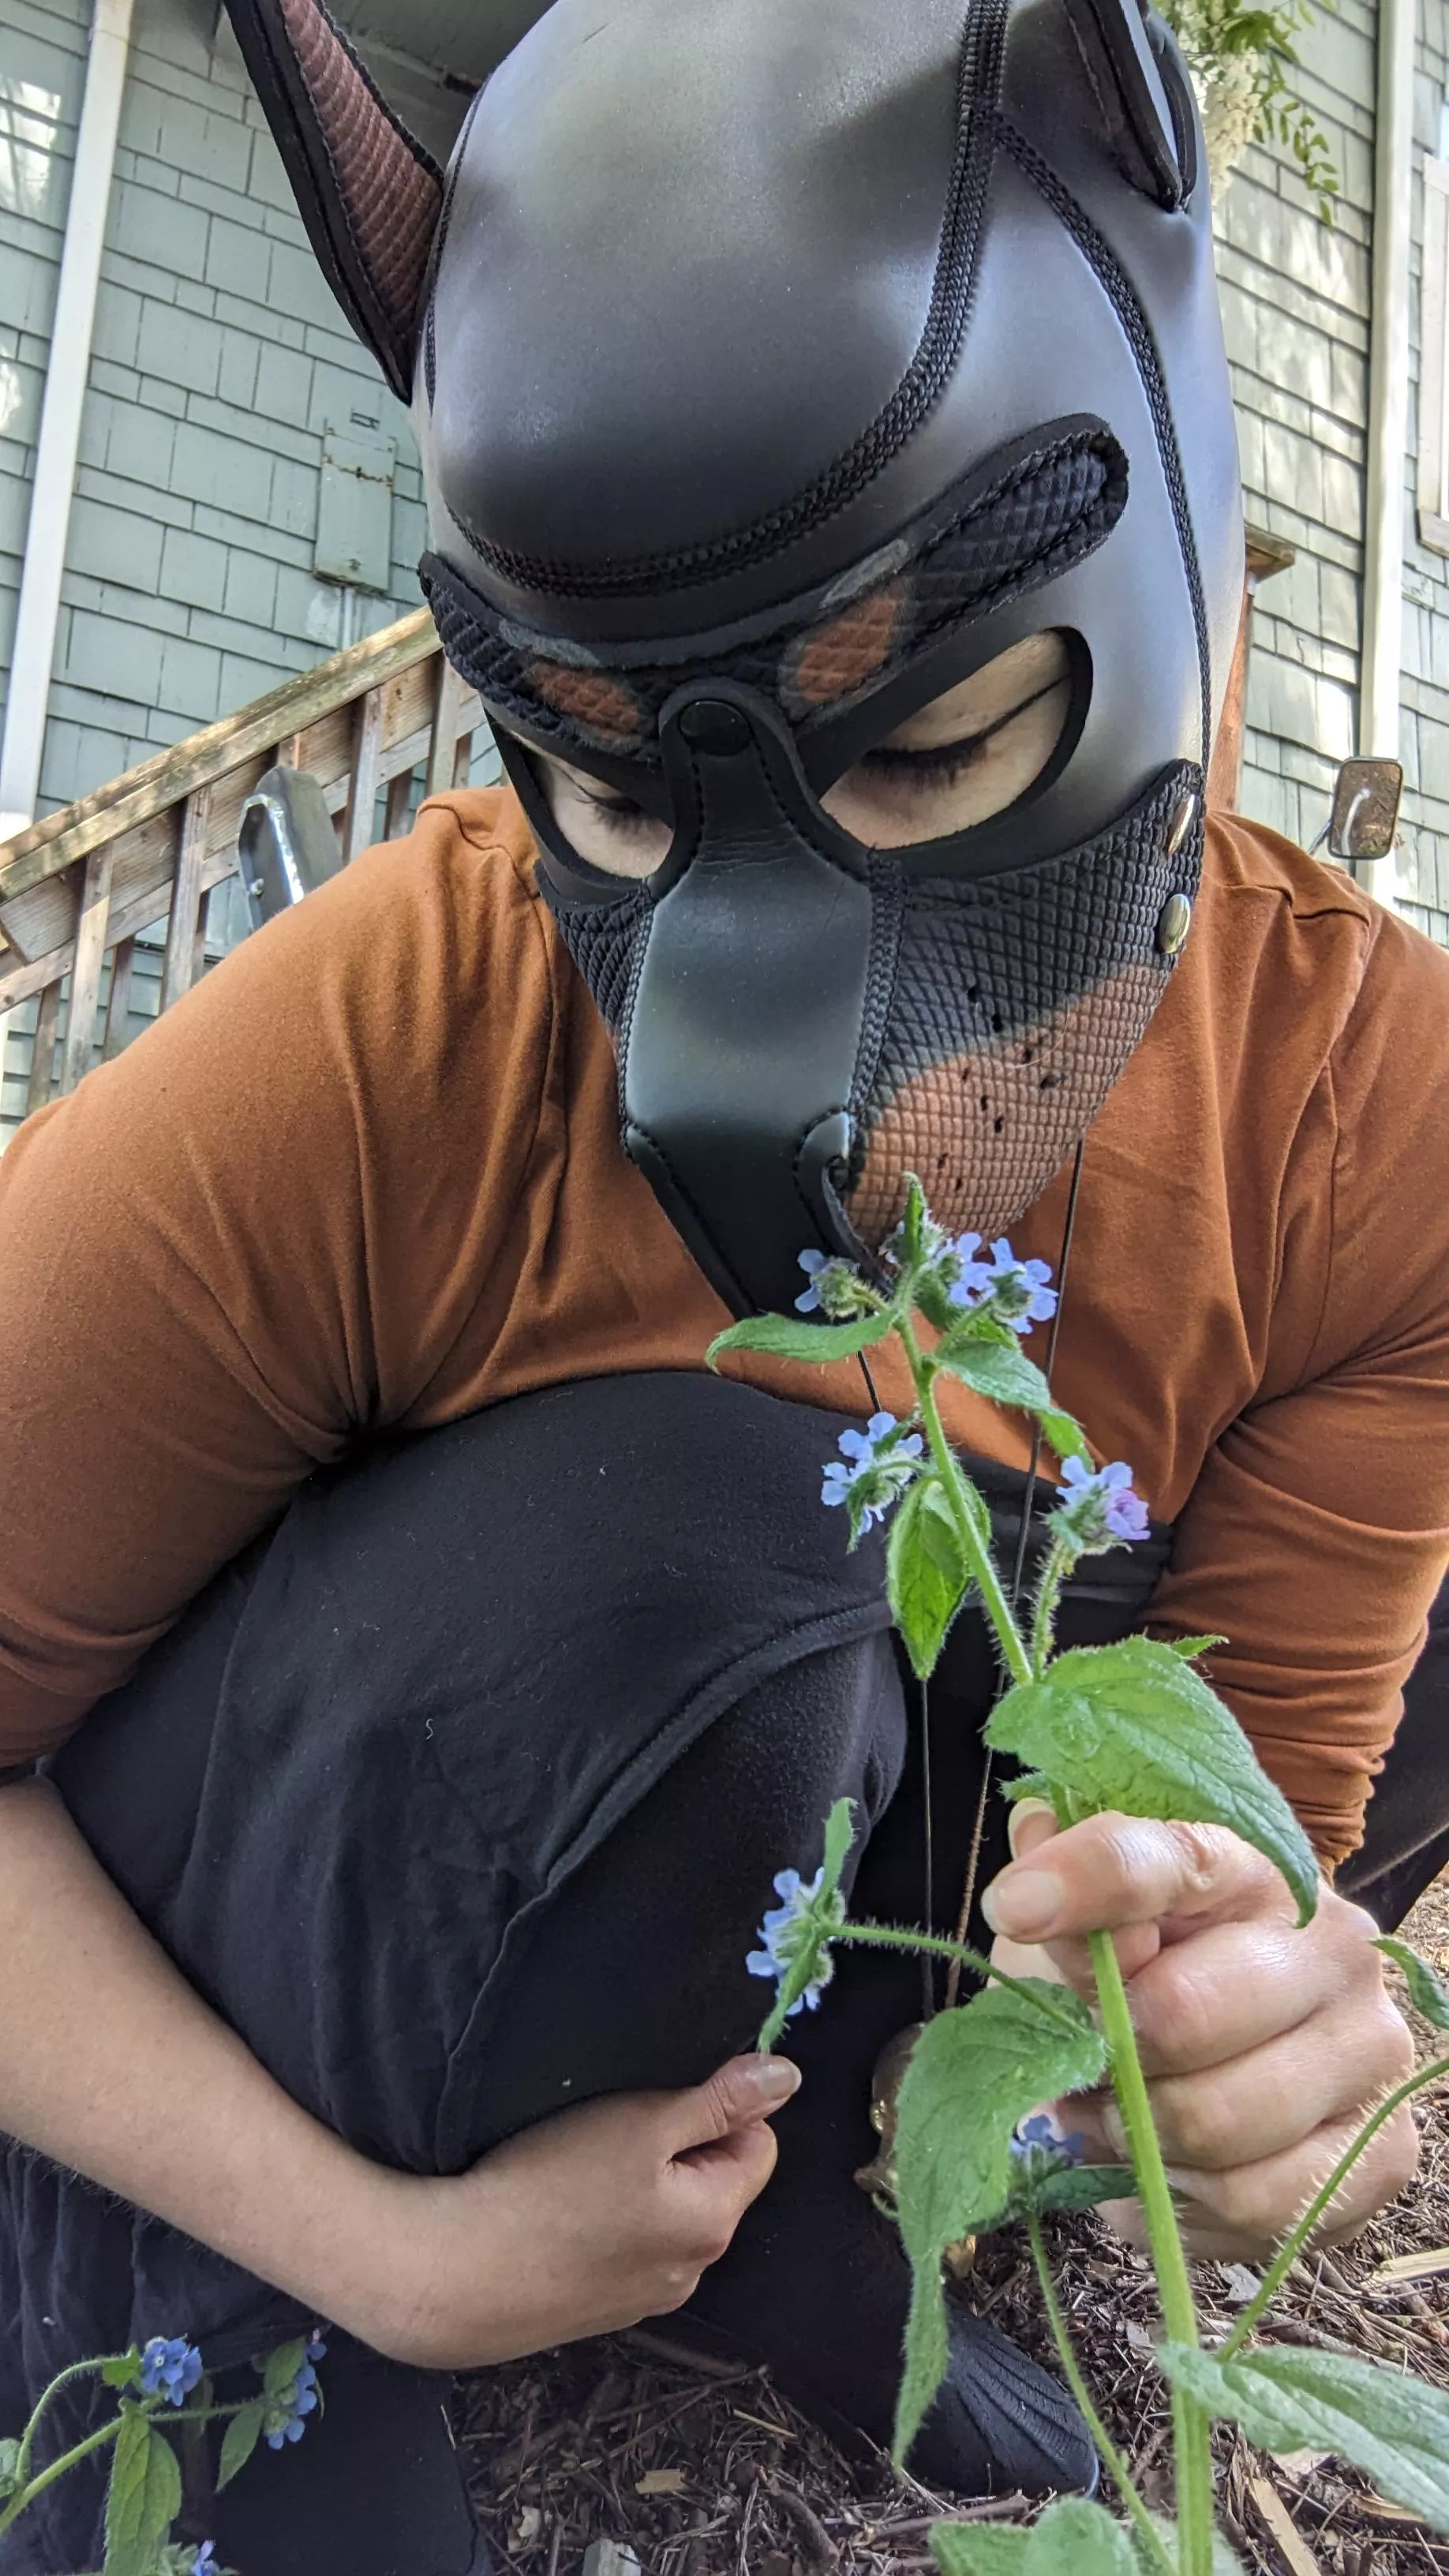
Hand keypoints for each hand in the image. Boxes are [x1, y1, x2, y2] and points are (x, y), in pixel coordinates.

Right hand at [350, 2053, 798, 2368]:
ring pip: (670, 2216)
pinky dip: (610, 2225)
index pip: (758, 2144)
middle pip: (715, 2182)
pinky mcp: (603, 2311)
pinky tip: (565, 2213)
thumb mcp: (643, 2122)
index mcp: (715, 2221)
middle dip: (679, 2149)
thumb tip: (787, 2076)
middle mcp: (694, 2270)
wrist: (460, 2275)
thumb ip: (720, 2100)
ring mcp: (648, 2298)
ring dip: (644, 2188)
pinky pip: (630, 2249)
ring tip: (582, 2172)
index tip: (658, 2103)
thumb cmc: (552, 2187)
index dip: (717, 2109)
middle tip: (613, 2133)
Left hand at [983, 1803, 1418, 2260]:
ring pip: (1217, 2125)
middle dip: (1108, 2053)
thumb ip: (1067, 1905)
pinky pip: (1258, 2202)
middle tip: (1080, 2066)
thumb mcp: (1093, 1930)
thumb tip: (1030, 1881)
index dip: (1086, 1881)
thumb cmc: (1147, 1979)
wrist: (1230, 2059)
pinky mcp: (1385, 2152)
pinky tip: (1169, 2171)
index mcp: (1256, 1869)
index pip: (1173, 1858)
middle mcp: (1334, 1946)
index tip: (1010, 1908)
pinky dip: (1189, 2199)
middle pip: (1183, 2014)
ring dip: (1136, 2137)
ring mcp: (1369, 2048)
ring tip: (1114, 2119)